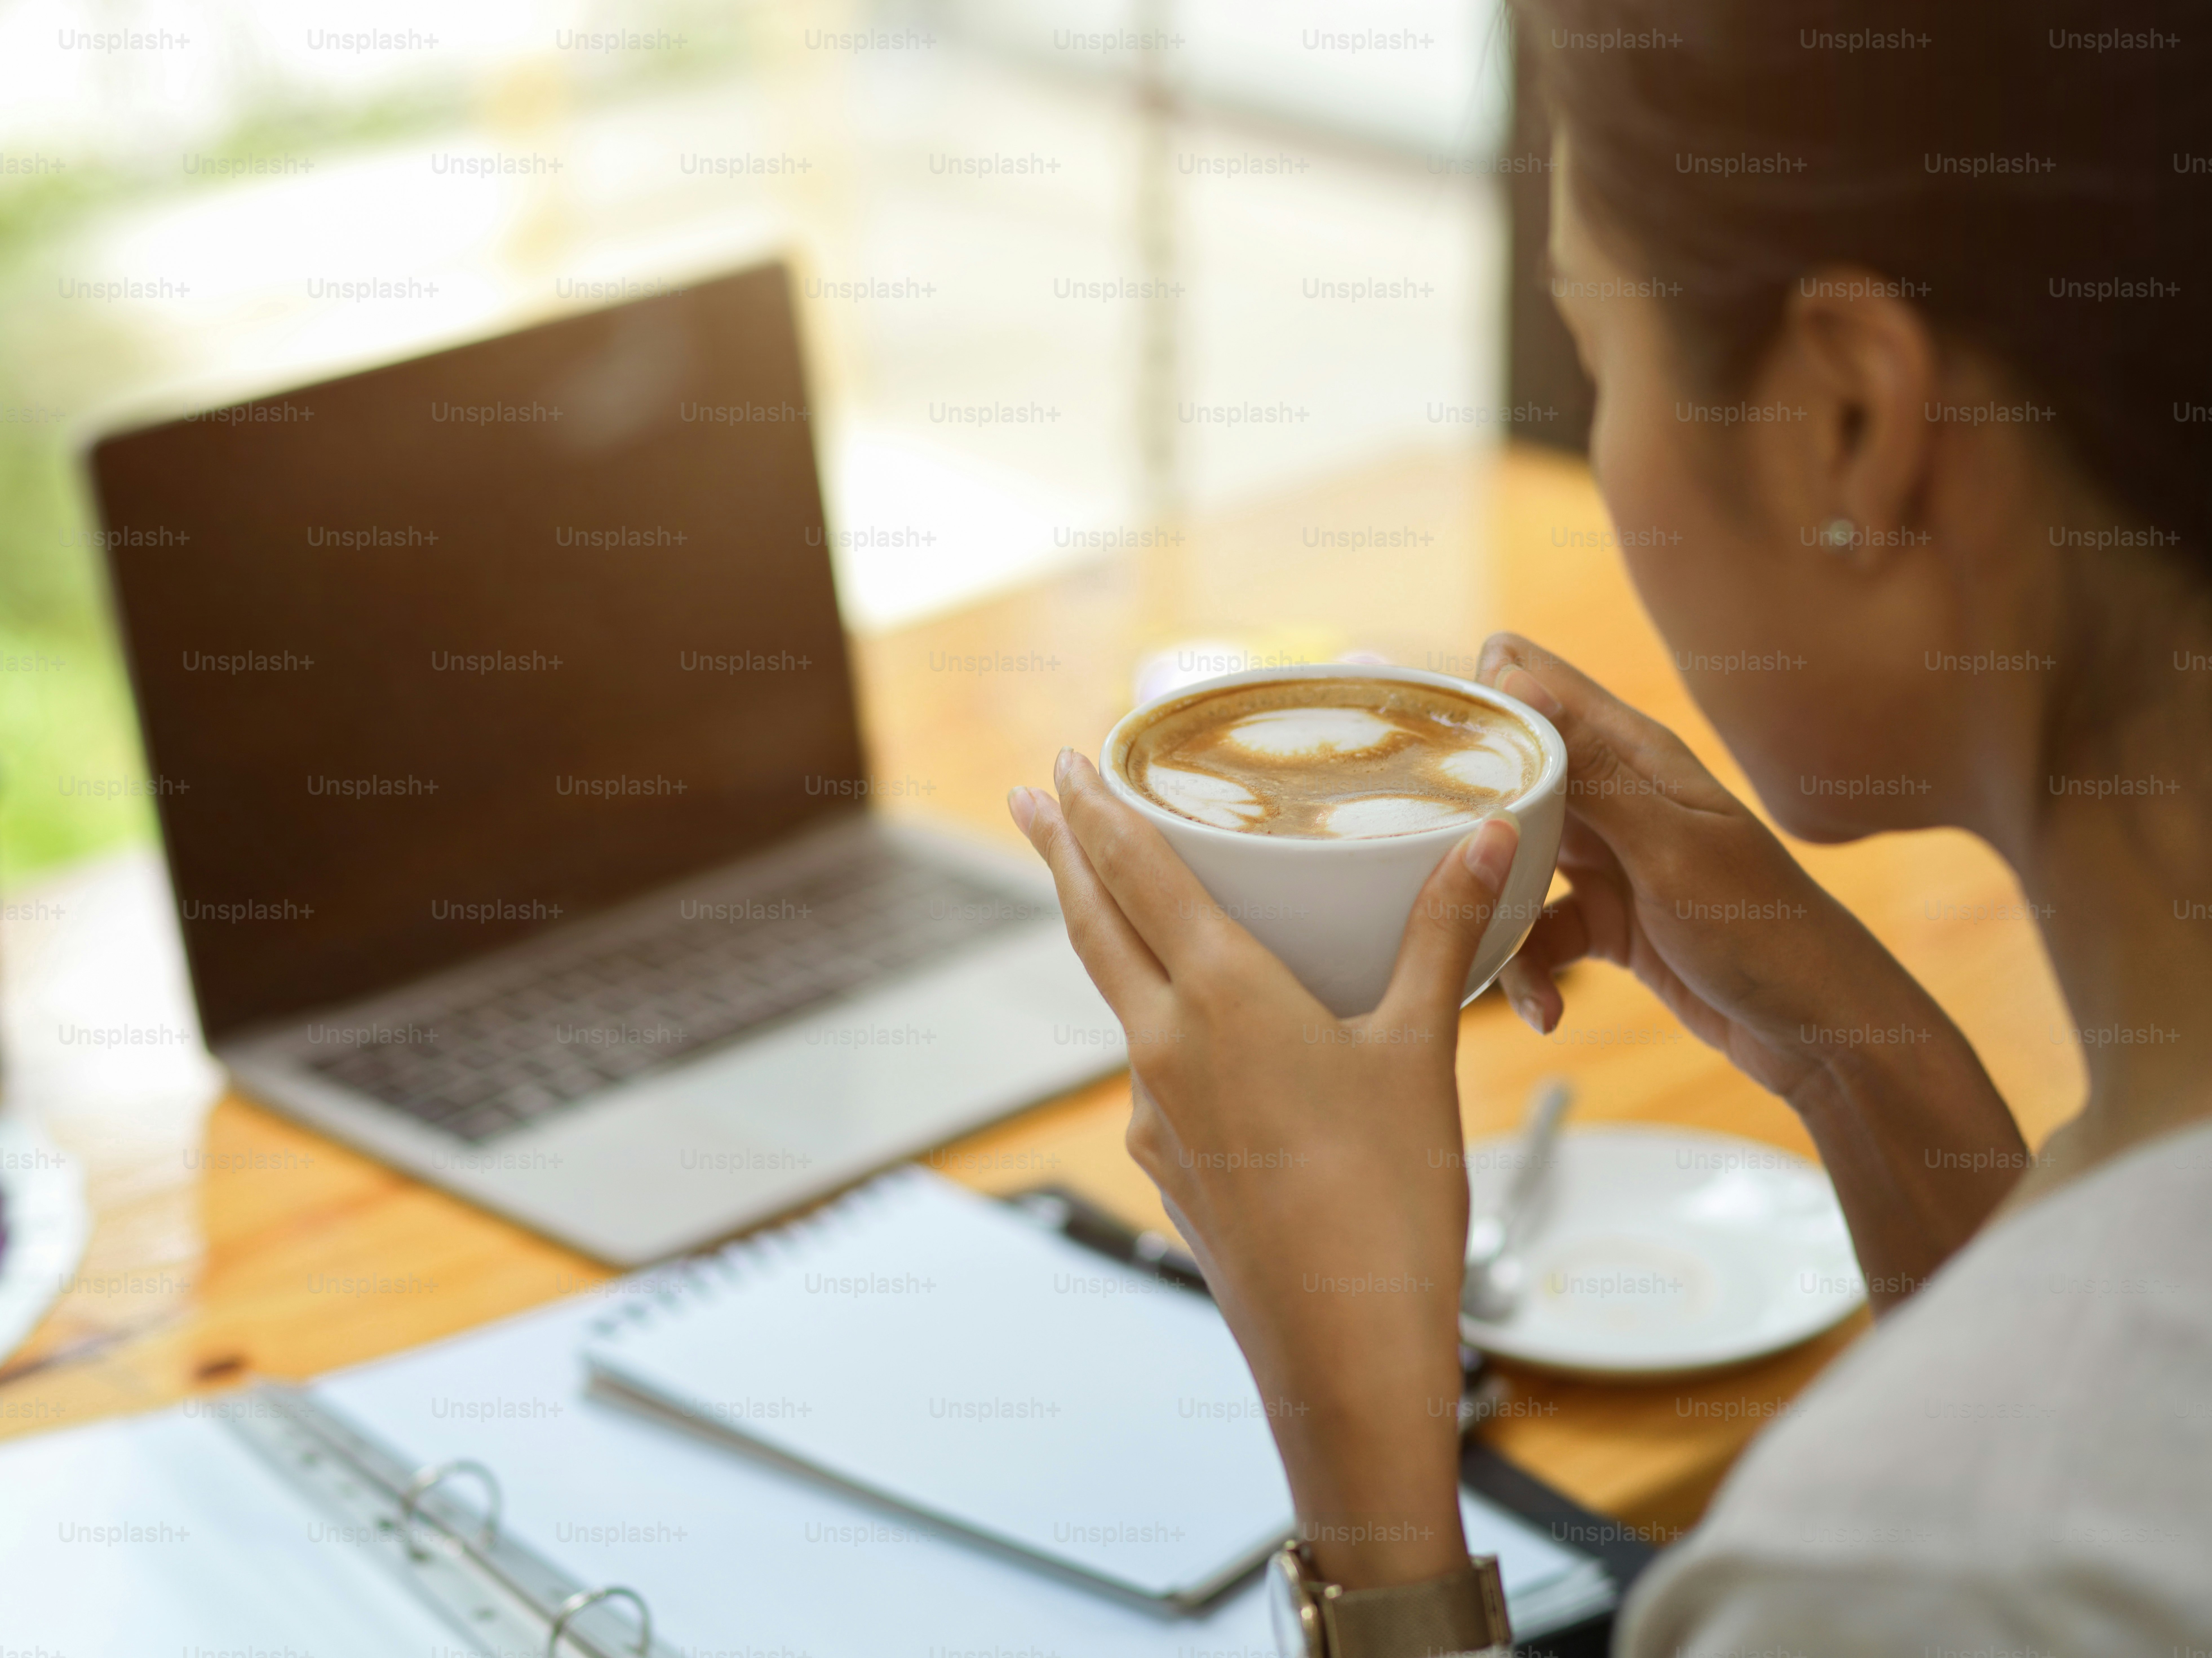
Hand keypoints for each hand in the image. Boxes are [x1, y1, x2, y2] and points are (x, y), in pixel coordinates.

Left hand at [1008, 748, 1520, 1587]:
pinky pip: (1157, 1074)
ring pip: (1124, 1003)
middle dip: (1062, 854)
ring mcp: (1152, 1113)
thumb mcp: (1422, 1051)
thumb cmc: (1389, 1202)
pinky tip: (1210, 1042)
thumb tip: (1488, 839)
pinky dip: (1168, 1032)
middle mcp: (1163, 1047)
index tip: (1057, 765)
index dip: (1092, 811)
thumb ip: (1440, 936)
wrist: (1345, 1354)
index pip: (1132, 874)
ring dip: (1116, 945)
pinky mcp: (1165, 1165)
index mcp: (1220, 998)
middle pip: (1093, 925)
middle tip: (1028, 800)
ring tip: (1135, 909)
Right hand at [1477, 634, 2027, 1297]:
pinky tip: (1547, 1012)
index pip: (1529, 680)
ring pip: (1512, 860)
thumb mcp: (1670, 847)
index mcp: (1633, 753)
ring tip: (1484, 956)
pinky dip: (1534, 969)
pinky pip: (1540, 931)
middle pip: (1507, 773)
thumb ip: (1591, 769)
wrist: (1824, 1034)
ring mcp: (1610, 857)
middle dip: (1461, 812)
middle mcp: (1615, 794)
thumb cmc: (1766, 932)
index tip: (1409, 743)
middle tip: (1417, 861)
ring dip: (1493, 909)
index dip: (1468, 699)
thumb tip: (1510, 672)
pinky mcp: (1606, 920)